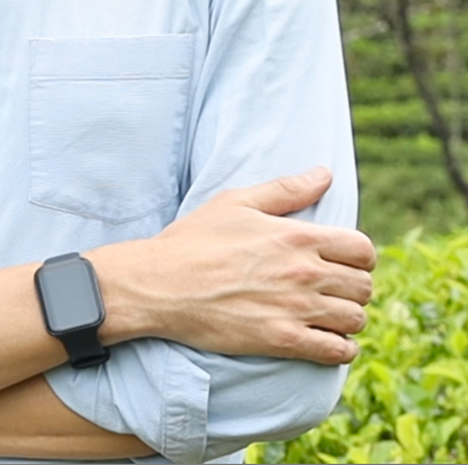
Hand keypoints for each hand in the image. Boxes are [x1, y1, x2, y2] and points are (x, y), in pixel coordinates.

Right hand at [92, 165, 375, 365]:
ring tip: (330, 314)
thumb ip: (286, 189)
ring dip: (348, 318)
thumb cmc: (196, 239)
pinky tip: (327, 340)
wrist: (162, 284)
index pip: (362, 249)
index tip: (345, 261)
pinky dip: (341, 349)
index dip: (360, 256)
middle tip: (335, 288)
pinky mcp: (283, 341)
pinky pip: (336, 352)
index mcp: (296, 236)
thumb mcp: (237, 202)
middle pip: (364, 286)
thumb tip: (325, 174)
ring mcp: (295, 309)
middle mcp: (304, 272)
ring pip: (356, 319)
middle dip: (355, 287)